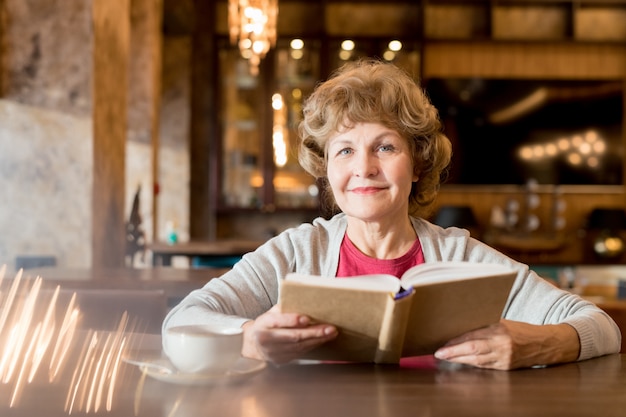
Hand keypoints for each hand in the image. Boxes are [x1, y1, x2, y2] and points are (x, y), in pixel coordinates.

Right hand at [241, 305, 337, 363]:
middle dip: (314, 333)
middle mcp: (267, 340)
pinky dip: (313, 345)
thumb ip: (284, 309)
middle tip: (330, 328)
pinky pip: (300, 353)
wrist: (253, 345)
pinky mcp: (282, 360)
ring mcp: (274, 353)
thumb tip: (305, 302)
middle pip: (293, 337)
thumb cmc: (267, 324)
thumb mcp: (270, 313)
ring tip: (332, 333)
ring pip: (299, 347)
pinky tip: (323, 340)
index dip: (292, 320)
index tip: (307, 318)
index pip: (278, 321)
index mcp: (263, 324)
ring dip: (318, 340)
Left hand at [433, 319, 579, 369]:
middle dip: (453, 353)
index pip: (474, 336)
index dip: (456, 341)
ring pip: (477, 361)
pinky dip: (471, 364)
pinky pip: (485, 367)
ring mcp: (504, 358)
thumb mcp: (503, 322)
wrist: (545, 344)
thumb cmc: (521, 329)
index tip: (443, 343)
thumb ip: (484, 325)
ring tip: (446, 358)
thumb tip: (461, 326)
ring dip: (459, 360)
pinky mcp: (506, 368)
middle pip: (473, 350)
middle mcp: (502, 345)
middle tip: (439, 353)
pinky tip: (461, 362)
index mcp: (500, 330)